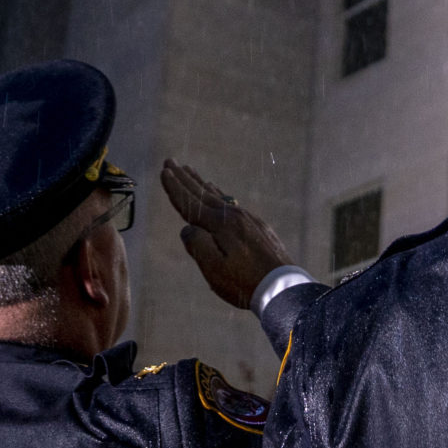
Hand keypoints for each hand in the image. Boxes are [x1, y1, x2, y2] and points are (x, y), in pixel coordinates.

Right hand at [162, 160, 293, 309]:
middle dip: (185, 178)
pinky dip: (218, 194)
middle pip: (203, 193)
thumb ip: (197, 245)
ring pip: (218, 196)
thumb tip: (187, 229)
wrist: (283, 286)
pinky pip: (231, 203)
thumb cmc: (245, 282)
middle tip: (170, 161)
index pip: (191, 202)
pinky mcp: (257, 226)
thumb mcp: (214, 269)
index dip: (175, 188)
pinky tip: (217, 193)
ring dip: (200, 183)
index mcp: (220, 224)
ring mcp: (247, 219)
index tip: (164, 171)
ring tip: (190, 171)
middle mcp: (233, 215)